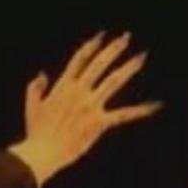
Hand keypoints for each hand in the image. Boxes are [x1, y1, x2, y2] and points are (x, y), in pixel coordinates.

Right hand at [10, 32, 161, 184]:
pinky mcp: (99, 122)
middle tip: (126, 37)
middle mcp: (78, 91)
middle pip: (99, 64)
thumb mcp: (31, 104)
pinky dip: (140, 110)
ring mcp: (90, 106)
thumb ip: (36, 86)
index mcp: (63, 86)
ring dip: (128, 68)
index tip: (101, 35)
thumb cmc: (36, 131)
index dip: (91, 45)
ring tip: (141, 57)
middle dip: (114, 48)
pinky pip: (123, 114)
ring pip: (113, 81)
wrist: (43, 152)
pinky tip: (155, 105)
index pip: (80, 59)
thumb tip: (43, 74)